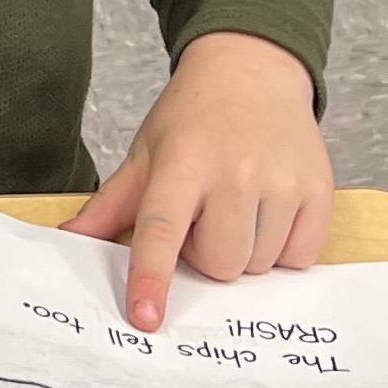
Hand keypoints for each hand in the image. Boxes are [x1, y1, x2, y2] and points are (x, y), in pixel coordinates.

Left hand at [63, 31, 332, 332]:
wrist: (252, 69)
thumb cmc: (192, 119)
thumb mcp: (145, 153)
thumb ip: (110, 205)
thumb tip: (68, 241)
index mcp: (182, 162)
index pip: (161, 228)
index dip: (151, 276)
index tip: (145, 318)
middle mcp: (236, 171)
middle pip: (219, 264)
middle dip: (206, 254)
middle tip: (204, 216)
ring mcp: (283, 180)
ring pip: (258, 266)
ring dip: (244, 251)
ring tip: (237, 206)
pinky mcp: (319, 189)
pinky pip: (299, 258)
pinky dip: (282, 248)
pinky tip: (270, 210)